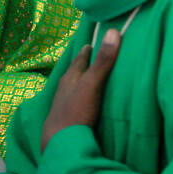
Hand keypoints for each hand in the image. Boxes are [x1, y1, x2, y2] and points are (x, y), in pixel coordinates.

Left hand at [41, 28, 119, 152]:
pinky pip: (74, 102)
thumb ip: (103, 61)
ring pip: (72, 87)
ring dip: (81, 82)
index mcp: (70, 77)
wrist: (60, 142)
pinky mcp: (66, 118)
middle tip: (92, 57)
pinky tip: (84, 102)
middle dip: (83, 65)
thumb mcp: (92, 84)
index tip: (92, 42)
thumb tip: (112, 31)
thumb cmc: (76, 111)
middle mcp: (64, 88)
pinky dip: (81, 97)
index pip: (79, 59)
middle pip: (74, 73)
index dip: (87, 50)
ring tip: (89, 78)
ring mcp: (63, 104)